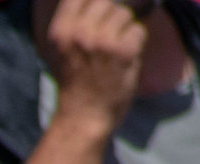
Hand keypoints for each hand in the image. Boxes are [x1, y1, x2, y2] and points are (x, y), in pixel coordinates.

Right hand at [42, 0, 145, 128]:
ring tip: (114, 51)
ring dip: (124, 31)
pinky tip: (124, 59)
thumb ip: (75, 22)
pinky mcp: (124, 50)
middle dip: (111, 16)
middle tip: (108, 37)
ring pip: (124, 15)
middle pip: (106, 2)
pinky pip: (138, 31)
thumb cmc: (75, 82)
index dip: (92, 3)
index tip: (98, 15)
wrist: (82, 117)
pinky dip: (135, 44)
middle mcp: (79, 33)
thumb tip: (100, 2)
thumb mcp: (62, 49)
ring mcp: (102, 41)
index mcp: (60, 31)